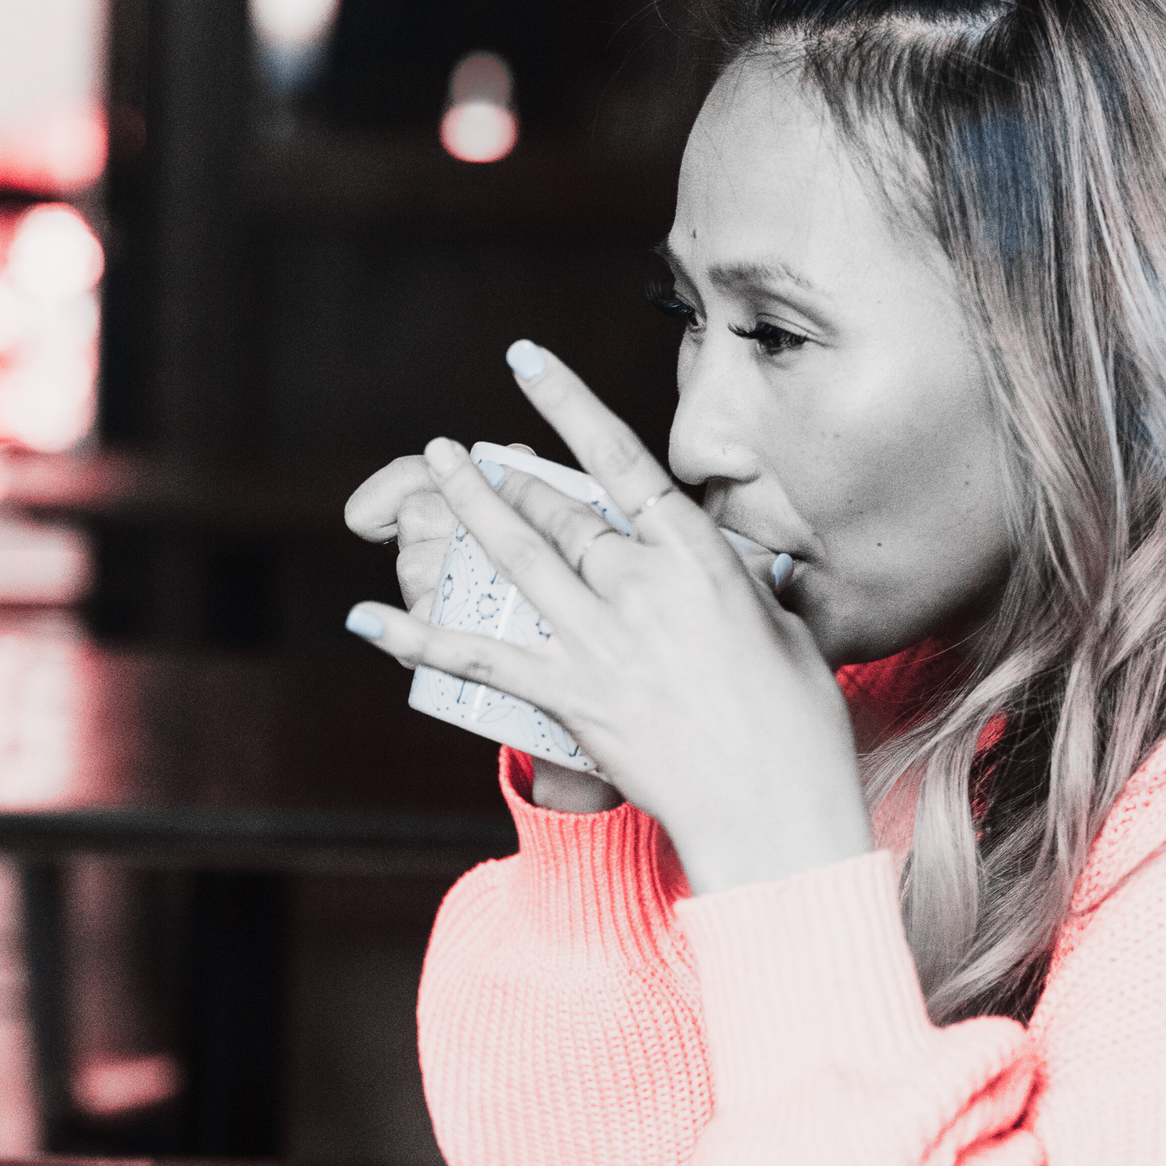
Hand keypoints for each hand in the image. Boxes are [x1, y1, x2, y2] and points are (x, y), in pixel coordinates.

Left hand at [342, 344, 873, 893]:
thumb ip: (742, 586)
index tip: (527, 362)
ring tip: (435, 469)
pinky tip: (368, 619)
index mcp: (699, 558)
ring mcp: (602, 642)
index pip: (621, 461)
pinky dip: (419, 639)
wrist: (775, 803)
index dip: (568, 404)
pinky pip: (482, 659)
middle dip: (510, 477)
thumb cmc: (798, 721)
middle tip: (469, 452)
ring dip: (468, 510)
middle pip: (559, 513)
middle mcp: (643, 587)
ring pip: (516, 559)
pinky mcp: (574, 698)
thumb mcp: (783, 626)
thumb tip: (734, 566)